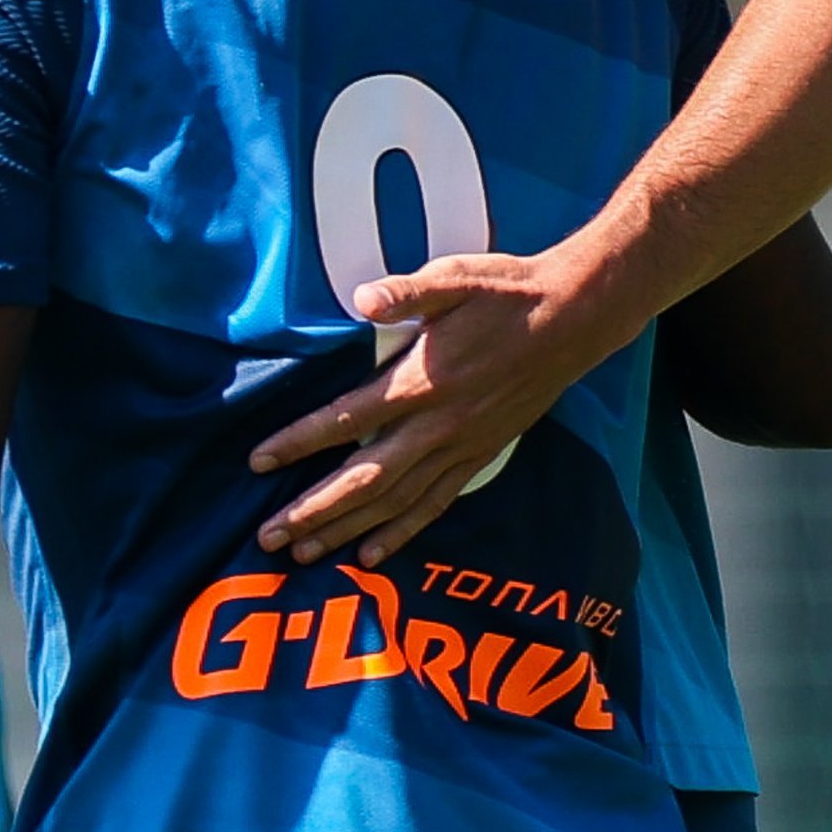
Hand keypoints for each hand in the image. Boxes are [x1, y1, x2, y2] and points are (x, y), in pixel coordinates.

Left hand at [249, 248, 632, 567]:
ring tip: (303, 554)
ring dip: (346, 528)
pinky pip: (434, 503)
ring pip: (395, 502)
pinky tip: (371, 553)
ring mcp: (460, 447)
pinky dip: (401, 532)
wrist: (574, 319)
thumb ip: (407, 291)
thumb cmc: (507, 293)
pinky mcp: (480, 456)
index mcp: (421, 380)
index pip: (345, 419)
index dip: (299, 441)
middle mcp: (437, 425)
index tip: (258, 461)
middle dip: (313, 510)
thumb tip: (363, 298)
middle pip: (364, 479)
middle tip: (269, 536)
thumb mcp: (456, 277)